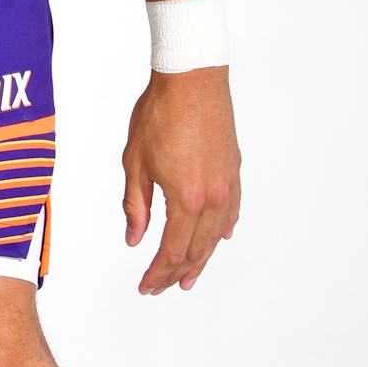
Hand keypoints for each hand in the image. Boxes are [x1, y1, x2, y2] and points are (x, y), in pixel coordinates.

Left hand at [122, 68, 240, 295]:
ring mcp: (227, 184)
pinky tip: (219, 239)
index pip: (172, 250)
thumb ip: (135, 206)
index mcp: (186, 198)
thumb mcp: (135, 162)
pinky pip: (231, 211)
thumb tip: (134, 239)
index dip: (157, 273)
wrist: (191, 79)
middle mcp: (212, 197)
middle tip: (160, 288)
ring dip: (202, 259)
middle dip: (176, 272)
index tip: (145, 286)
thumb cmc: (159, 115)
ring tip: (188, 277)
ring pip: (216, 235)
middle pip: (196, 249)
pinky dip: (222, 230)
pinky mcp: (233, 170)